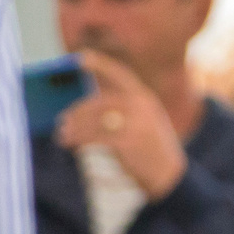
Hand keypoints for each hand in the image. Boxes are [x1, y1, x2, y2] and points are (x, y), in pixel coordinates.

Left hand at [57, 48, 186, 198]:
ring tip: (62, 136)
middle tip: (62, 121)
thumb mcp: (147, 122)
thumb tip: (90, 108)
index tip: (80, 58)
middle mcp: (140, 106)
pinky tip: (72, 145)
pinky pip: (95, 137)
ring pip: (94, 121)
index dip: (100, 64)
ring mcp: (134, 123)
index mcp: (145, 98)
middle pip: (99, 103)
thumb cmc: (153, 149)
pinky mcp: (127, 142)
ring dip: (74, 128)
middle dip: (77, 112)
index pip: (120, 74)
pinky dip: (80, 140)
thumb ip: (127, 110)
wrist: (171, 176)